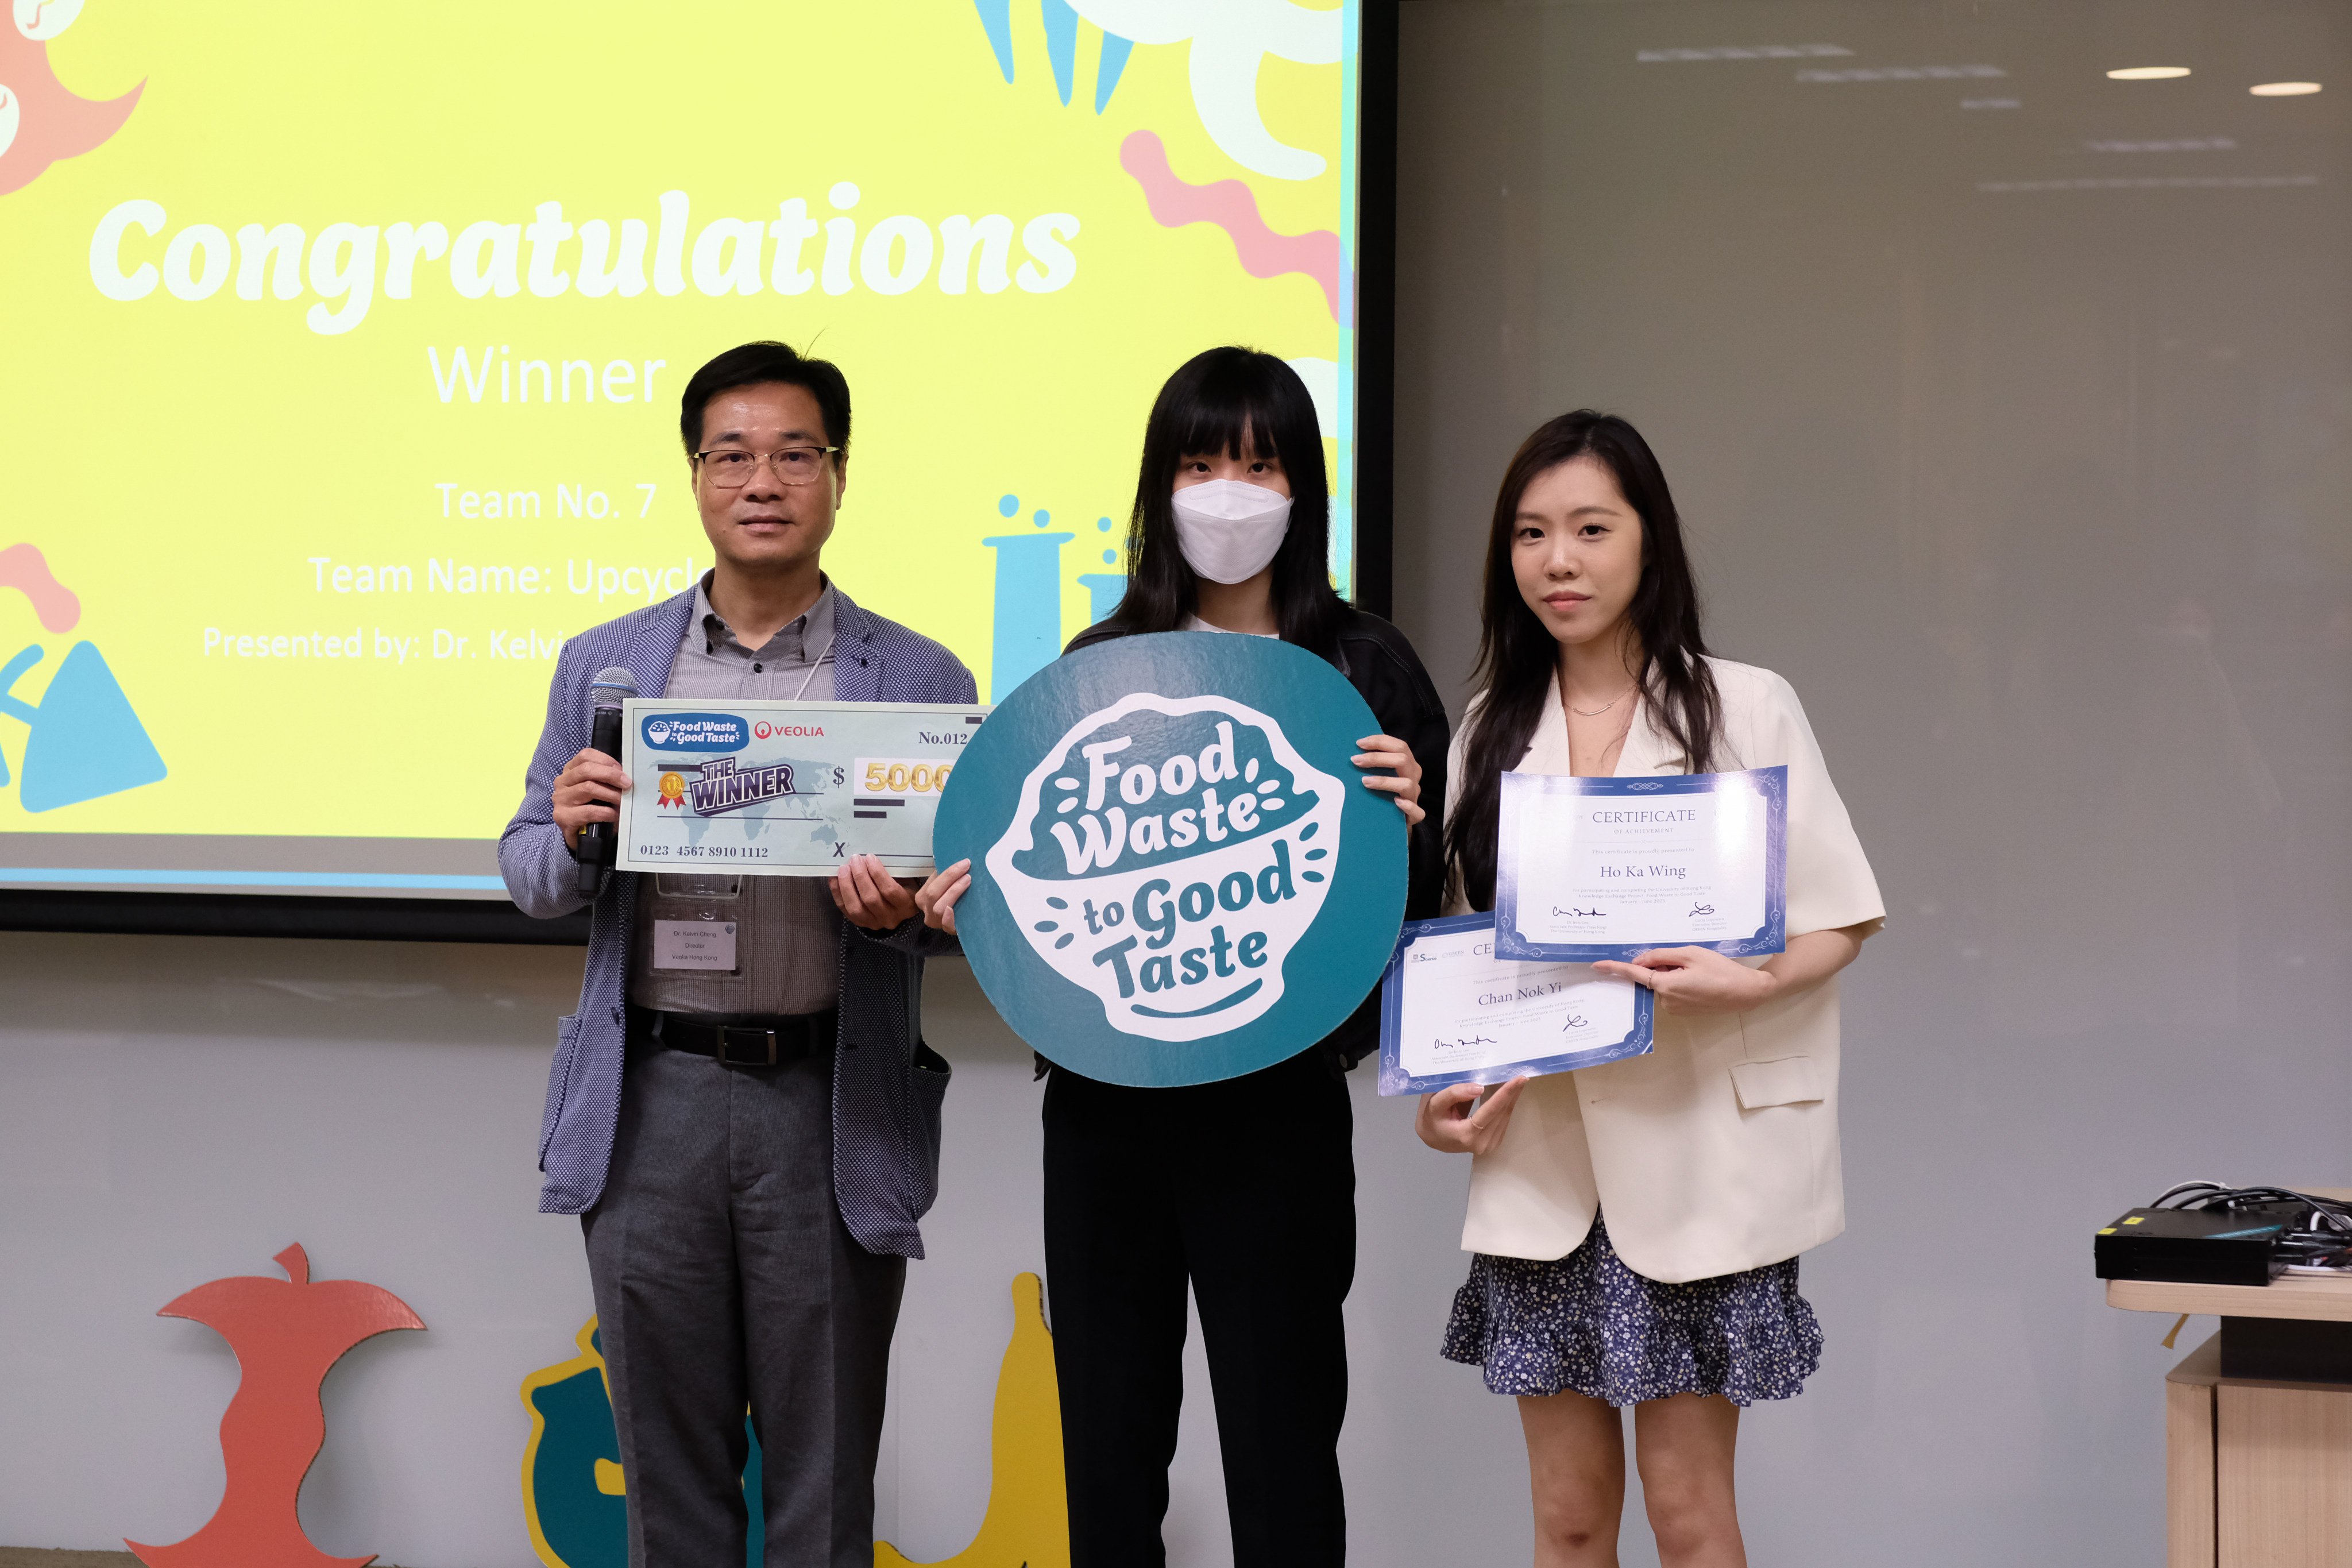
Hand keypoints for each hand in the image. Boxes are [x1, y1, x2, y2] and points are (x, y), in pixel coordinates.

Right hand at [553, 747, 630, 852]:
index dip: (606, 761)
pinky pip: (588, 811)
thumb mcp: (599, 790)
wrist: (580, 836)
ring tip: (623, 801)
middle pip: (586, 770)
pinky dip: (606, 812)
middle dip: (611, 775)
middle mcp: (562, 782)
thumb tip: (626, 776)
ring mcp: (560, 799)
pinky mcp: (563, 816)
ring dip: (611, 794)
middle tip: (627, 784)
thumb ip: (607, 779)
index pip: (586, 756)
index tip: (622, 770)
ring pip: (588, 788)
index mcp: (570, 771)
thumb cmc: (592, 808)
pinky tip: (614, 815)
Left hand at [830, 854, 919, 930]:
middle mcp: (890, 918)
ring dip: (847, 885)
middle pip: (871, 898)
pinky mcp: (860, 923)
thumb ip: (892, 871)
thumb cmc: (902, 887)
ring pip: (855, 907)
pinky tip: (835, 878)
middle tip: (855, 859)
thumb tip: (869, 857)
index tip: (870, 857)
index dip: (877, 873)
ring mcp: (874, 923)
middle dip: (860, 876)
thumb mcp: (904, 879)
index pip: (890, 890)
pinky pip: (845, 909)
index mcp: (906, 905)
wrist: (896, 908)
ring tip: (843, 868)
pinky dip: (838, 893)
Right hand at [916, 859, 971, 933]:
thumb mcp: (947, 885)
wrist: (966, 918)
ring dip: (953, 892)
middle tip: (966, 868)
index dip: (948, 872)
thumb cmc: (956, 897)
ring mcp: (937, 921)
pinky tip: (953, 909)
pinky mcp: (949, 930)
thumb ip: (947, 876)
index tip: (964, 862)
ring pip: (939, 907)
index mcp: (923, 897)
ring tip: (967, 880)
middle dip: (950, 878)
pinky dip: (949, 917)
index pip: (932, 882)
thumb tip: (957, 859)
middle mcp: (927, 910)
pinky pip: (946, 925)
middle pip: (933, 893)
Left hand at [1354, 733, 1423, 825]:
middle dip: (1377, 758)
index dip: (1380, 742)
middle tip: (1355, 760)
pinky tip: (1395, 802)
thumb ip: (1374, 763)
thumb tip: (1353, 752)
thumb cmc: (1383, 792)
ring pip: (1406, 783)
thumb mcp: (1381, 774)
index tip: (1359, 743)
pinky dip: (1407, 806)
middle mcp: (1413, 777)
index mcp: (1408, 764)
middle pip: (1402, 760)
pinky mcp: (1415, 815)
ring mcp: (1415, 795)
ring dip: (1384, 781)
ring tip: (1364, 781)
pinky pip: (1417, 811)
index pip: (1399, 746)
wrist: (1392, 819)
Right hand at [1415, 1075, 1529, 1154]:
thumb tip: (1479, 1086)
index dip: (1505, 1094)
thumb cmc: (1431, 1119)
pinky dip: (1507, 1105)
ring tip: (1518, 1080)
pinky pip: (1503, 1120)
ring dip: (1513, 1098)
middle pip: (1502, 1113)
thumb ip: (1454, 1093)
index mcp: (1466, 1135)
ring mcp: (1488, 1145)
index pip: (1490, 1111)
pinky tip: (1510, 1092)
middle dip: (1513, 1093)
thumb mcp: (1434, 1103)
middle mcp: (1481, 1143)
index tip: (1518, 1079)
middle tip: (1522, 1074)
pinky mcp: (1493, 1142)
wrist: (1432, 1138)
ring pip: (1505, 1116)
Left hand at [1591, 946, 1775, 1014]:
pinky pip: (1672, 991)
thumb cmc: (1721, 970)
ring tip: (1699, 970)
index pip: (1635, 975)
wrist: (1746, 992)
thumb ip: (1662, 955)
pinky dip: (1679, 981)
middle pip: (1652, 976)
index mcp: (1666, 985)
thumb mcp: (1691, 954)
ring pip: (1663, 983)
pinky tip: (1699, 979)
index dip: (1615, 968)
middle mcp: (1667, 1000)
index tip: (1597, 965)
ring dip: (1673, 973)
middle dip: (1663, 965)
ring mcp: (1675, 1008)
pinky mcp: (1683, 1011)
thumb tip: (1639, 960)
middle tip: (1688, 961)